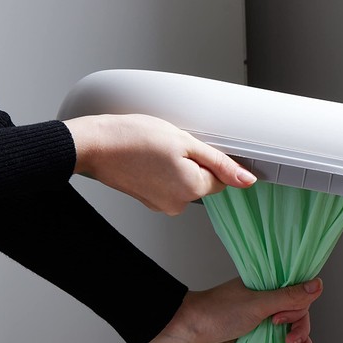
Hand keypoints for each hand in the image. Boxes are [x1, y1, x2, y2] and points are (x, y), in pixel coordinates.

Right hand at [64, 114, 256, 214]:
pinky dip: (162, 172)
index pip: (221, 178)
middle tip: (171, 145)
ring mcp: (162, 205)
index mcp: (193, 189)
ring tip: (156, 151)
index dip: (210, 158)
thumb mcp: (185, 141)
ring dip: (176, 166)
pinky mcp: (149, 201)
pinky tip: (147, 159)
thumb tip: (247, 180)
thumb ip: (220, 162)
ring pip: (184, 183)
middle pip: (202, 182)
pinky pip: (166, 185)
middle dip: (193, 162)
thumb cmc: (134, 138)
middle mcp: (179, 204)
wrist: (95, 146)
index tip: (193, 146)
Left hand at [151, 277, 323, 342]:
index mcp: (267, 286)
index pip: (298, 295)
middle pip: (298, 315)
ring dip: (299, 342)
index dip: (299, 309)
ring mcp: (260, 321)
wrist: (185, 332)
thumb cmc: (215, 313)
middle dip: (299, 330)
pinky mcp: (253, 338)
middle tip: (288, 341)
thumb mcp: (257, 305)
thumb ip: (288, 298)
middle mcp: (266, 302)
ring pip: (289, 331)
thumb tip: (317, 285)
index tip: (284, 320)